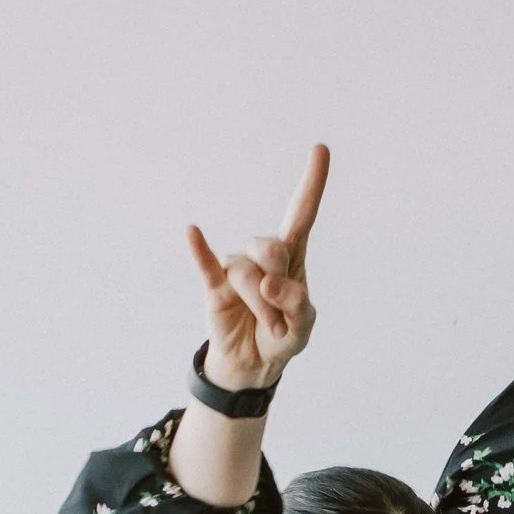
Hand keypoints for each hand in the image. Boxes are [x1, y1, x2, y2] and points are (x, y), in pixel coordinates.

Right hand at [187, 142, 328, 391]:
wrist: (254, 364)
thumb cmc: (282, 336)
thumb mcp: (302, 326)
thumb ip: (296, 304)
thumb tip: (270, 283)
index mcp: (292, 256)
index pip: (302, 214)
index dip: (312, 184)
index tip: (320, 149)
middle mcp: (262, 255)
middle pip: (271, 248)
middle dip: (279, 286)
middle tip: (280, 318)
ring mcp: (237, 267)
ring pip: (248, 274)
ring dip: (261, 307)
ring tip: (268, 327)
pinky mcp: (215, 285)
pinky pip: (207, 264)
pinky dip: (200, 250)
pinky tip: (192, 232)